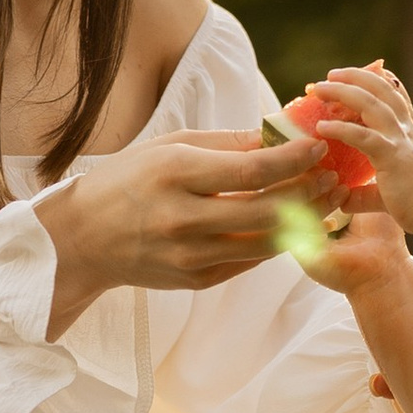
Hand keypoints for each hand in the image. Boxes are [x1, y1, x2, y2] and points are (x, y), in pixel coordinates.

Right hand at [38, 127, 329, 331]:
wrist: (81, 239)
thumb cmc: (127, 181)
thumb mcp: (169, 146)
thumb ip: (228, 143)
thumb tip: (282, 132)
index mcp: (175, 174)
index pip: (252, 170)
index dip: (294, 159)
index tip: (319, 145)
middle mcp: (182, 219)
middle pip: (268, 211)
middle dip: (310, 192)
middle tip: (332, 174)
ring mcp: (189, 256)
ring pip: (267, 242)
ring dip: (305, 220)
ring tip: (325, 198)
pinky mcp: (195, 280)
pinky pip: (250, 260)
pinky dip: (278, 240)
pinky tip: (296, 221)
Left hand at [304, 63, 412, 236]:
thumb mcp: (392, 194)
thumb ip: (366, 194)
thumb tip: (344, 200)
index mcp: (412, 136)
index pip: (400, 99)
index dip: (386, 81)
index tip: (376, 68)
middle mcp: (407, 131)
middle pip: (382, 90)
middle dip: (356, 77)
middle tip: (331, 74)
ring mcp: (400, 141)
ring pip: (370, 103)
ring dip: (343, 91)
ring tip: (320, 88)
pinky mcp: (392, 156)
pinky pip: (363, 136)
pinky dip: (341, 128)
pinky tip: (321, 126)